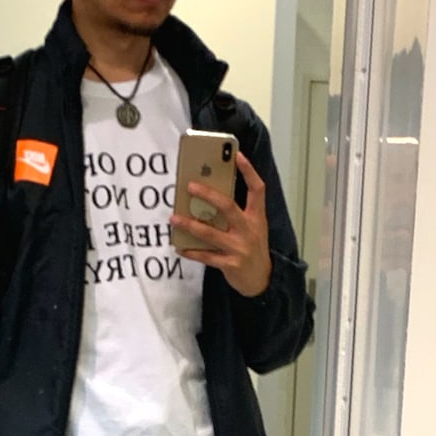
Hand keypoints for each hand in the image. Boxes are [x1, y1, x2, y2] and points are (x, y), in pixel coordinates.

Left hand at [170, 151, 271, 297]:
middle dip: (208, 195)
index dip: (249, 171)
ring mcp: (240, 248)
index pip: (257, 189)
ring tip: (174, 218)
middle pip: (228, 207)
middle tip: (190, 186)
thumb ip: (239, 213)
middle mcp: (249, 230)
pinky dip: (191, 252)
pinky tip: (179, 247)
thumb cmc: (253, 248)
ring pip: (211, 233)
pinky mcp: (230, 264)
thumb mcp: (254, 228)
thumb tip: (211, 196)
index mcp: (257, 217)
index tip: (238, 155)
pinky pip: (206, 256)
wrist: (262, 280)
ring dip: (190, 225)